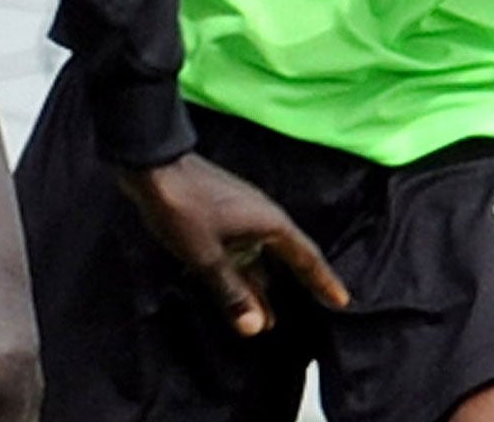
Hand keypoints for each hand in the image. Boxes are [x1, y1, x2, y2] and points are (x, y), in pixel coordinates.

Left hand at [118, 151, 348, 335]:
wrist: (152, 165)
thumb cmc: (184, 209)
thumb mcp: (207, 257)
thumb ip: (233, 293)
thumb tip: (258, 328)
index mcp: (269, 223)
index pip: (306, 256)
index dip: (323, 280)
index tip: (341, 300)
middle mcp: (261, 215)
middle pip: (284, 257)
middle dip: (290, 289)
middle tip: (299, 319)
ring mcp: (240, 211)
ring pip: (258, 255)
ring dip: (259, 284)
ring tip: (263, 316)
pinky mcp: (221, 211)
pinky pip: (241, 247)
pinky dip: (241, 269)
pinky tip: (231, 285)